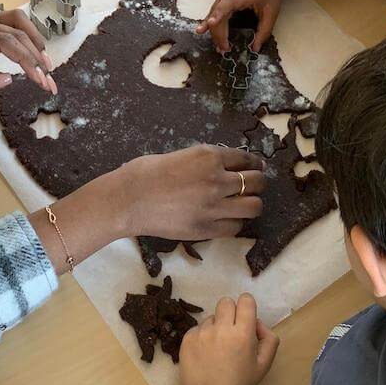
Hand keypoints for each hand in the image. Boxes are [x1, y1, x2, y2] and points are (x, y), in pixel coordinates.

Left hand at [0, 9, 57, 96]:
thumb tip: (7, 80)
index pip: (5, 42)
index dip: (26, 59)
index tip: (39, 80)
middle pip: (16, 32)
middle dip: (36, 56)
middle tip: (49, 81)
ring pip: (17, 21)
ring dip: (35, 40)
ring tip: (46, 64)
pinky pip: (11, 22)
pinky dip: (27, 35)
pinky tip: (35, 51)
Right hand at [119, 144, 265, 240]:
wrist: (128, 199)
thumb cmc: (144, 173)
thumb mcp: (178, 155)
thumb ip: (203, 161)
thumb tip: (219, 167)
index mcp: (208, 157)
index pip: (245, 159)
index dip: (254, 164)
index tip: (256, 167)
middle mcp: (217, 180)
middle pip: (256, 182)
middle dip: (257, 183)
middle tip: (251, 186)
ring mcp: (214, 206)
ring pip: (253, 207)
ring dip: (250, 204)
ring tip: (242, 205)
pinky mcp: (207, 229)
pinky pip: (235, 227)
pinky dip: (235, 223)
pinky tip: (226, 220)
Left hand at [180, 294, 279, 384]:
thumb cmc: (240, 382)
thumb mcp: (264, 364)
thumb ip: (269, 338)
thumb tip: (257, 323)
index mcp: (242, 333)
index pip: (245, 300)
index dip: (247, 306)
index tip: (245, 316)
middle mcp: (221, 328)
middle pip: (226, 302)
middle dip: (231, 312)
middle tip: (231, 329)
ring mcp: (201, 333)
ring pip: (211, 317)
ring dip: (216, 326)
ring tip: (217, 347)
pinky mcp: (187, 338)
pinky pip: (197, 328)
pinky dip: (202, 336)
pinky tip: (205, 353)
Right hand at [198, 0, 295, 51]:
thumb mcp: (272, 12)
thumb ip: (264, 31)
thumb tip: (255, 48)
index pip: (226, 4)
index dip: (218, 14)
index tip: (210, 24)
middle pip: (217, 14)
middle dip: (219, 34)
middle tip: (224, 50)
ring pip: (213, 14)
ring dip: (215, 31)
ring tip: (220, 47)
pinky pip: (214, 12)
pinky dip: (211, 24)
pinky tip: (203, 31)